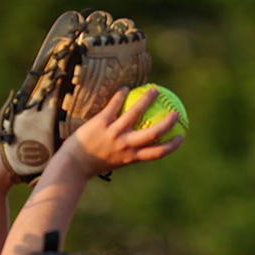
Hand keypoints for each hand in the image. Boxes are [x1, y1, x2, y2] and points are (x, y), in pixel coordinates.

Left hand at [63, 89, 181, 176]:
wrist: (72, 165)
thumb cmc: (93, 163)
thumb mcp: (114, 161)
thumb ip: (127, 153)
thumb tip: (140, 145)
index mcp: (130, 157)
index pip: (158, 153)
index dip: (173, 145)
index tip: (182, 136)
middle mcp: (125, 146)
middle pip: (154, 133)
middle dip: (168, 122)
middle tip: (176, 111)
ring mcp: (113, 133)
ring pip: (136, 112)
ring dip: (148, 99)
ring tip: (155, 90)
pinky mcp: (101, 123)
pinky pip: (115, 105)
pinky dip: (121, 96)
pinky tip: (125, 88)